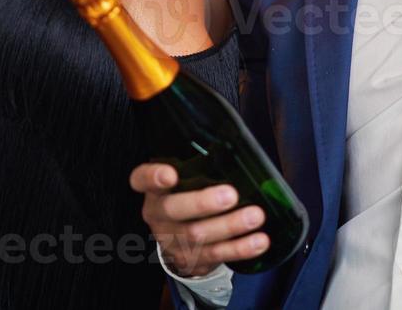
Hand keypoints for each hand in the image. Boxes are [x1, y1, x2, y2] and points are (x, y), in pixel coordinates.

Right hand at [131, 163, 267, 277]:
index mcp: (154, 190)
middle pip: (173, 210)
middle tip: (231, 195)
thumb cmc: (185, 197)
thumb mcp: (183, 178)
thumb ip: (196, 164)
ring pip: (198, 235)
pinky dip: (240, 248)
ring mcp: (172, 240)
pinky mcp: (190, 259)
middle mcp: (158, 215)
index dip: (153, 177)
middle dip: (203, 203)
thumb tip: (237, 143)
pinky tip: (259, 240)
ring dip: (229, 226)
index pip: (142, 179)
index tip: (170, 174)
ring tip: (255, 216)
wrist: (176, 243)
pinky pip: (216, 255)